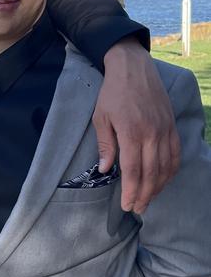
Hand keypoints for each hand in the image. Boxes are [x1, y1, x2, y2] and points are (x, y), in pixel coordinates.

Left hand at [93, 38, 179, 213]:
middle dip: (145, 194)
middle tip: (138, 208)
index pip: (134, 170)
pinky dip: (171, 170)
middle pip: (151, 173)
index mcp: (131, 132)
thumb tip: (105, 170)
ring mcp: (164, 129)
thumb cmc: (112, 92)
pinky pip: (175, 153)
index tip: (127, 205)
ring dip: (158, 186)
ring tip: (149, 199)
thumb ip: (105, 145)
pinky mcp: (171, 125)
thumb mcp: (101, 117)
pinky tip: (164, 180)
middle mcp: (151, 133)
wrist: (133, 67)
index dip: (131, 191)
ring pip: (165, 166)